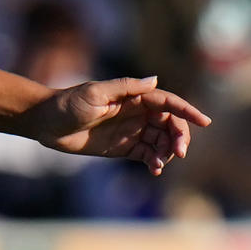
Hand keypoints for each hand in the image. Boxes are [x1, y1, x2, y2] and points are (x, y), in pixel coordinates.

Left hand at [20, 76, 210, 173]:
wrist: (46, 123)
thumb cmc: (68, 103)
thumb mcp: (95, 92)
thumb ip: (126, 88)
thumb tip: (155, 80)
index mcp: (134, 97)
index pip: (168, 103)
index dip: (187, 111)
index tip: (204, 122)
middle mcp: (137, 112)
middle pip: (170, 123)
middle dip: (179, 136)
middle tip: (180, 151)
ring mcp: (131, 130)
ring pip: (161, 141)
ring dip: (168, 151)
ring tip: (161, 163)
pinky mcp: (123, 147)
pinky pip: (147, 154)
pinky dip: (155, 161)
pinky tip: (155, 169)